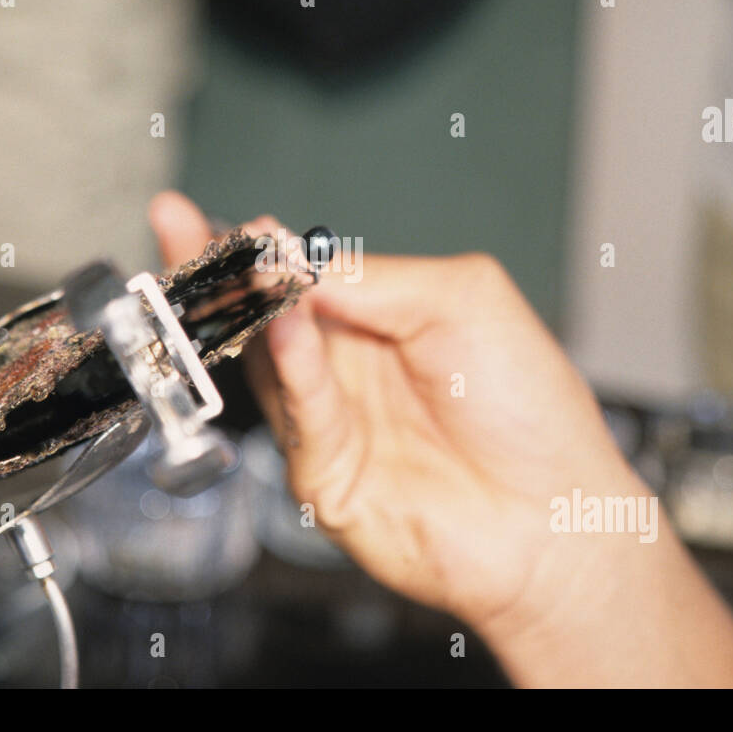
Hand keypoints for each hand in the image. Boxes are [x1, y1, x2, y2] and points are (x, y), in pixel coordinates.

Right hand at [150, 192, 732, 686]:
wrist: (558, 515)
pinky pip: (300, 414)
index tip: (205, 216)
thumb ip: (371, 277)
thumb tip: (289, 253)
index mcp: (380, 318)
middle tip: (175, 228)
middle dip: (216, 272)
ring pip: (269, 363)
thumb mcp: (460, 301)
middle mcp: (347, 370)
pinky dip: (291, 369)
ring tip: (237, 268)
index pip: (298, 273)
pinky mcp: (326, 477)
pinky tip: (287, 328)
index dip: (252, 246)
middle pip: (262, 314)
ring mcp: (333, 424)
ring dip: (249, 313)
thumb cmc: (530, 410)